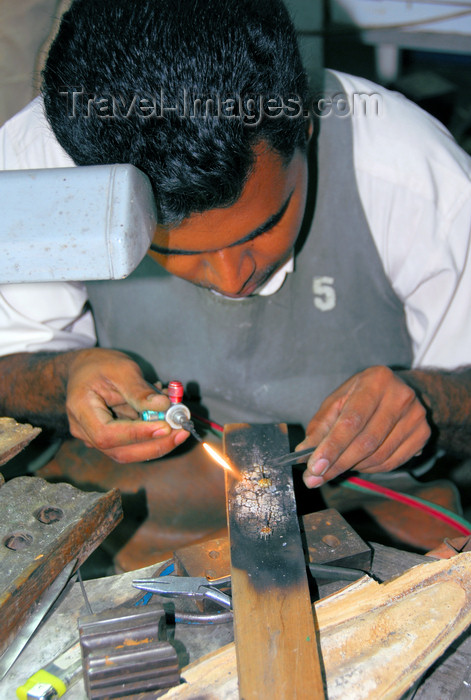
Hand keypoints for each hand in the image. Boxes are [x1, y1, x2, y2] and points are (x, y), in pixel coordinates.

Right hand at [66, 348, 188, 461]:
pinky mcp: (108, 439)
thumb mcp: (121, 369)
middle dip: (155, 444)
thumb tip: (164, 406)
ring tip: (177, 422)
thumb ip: (140, 390)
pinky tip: (165, 419)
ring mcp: (94, 438)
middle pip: (119, 451)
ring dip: (157, 442)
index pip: (106, 434)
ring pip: (128, 451)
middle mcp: (84, 430)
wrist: (84, 368)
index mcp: (80, 409)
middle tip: (182, 432)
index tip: (165, 427)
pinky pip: (131, 444)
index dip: (137, 434)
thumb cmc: (99, 364)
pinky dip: (151, 435)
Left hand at [298, 366, 430, 487]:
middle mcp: (401, 396)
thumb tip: (303, 452)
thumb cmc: (361, 397)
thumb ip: (320, 426)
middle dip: (338, 464)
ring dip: (353, 467)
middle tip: (316, 478)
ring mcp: (416, 415)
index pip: (352, 420)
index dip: (332, 446)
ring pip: (379, 456)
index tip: (314, 467)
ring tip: (337, 465)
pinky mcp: (423, 433)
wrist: (398, 391)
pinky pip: (393, 462)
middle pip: (366, 442)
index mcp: (375, 380)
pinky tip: (359, 463)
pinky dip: (370, 469)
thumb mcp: (337, 402)